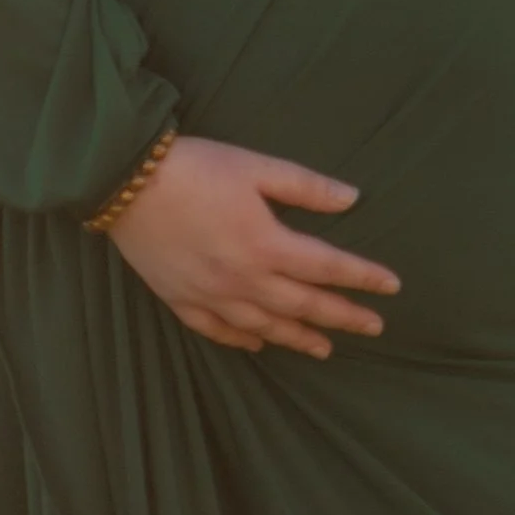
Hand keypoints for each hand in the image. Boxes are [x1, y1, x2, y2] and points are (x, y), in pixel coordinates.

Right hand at [100, 136, 397, 359]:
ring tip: (325, 348)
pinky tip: (260, 345)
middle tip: (374, 328)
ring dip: (299, 338)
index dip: (363, 278)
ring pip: (265, 326)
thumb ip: (305, 187)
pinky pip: (219, 331)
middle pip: (303, 305)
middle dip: (343, 317)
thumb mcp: (256, 166)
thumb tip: (352, 199)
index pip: (328, 267)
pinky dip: (242, 341)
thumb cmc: (195, 167)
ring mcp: (211, 295)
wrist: (123, 181)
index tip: (391, 287)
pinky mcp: (181, 300)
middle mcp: (243, 279)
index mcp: (266, 244)